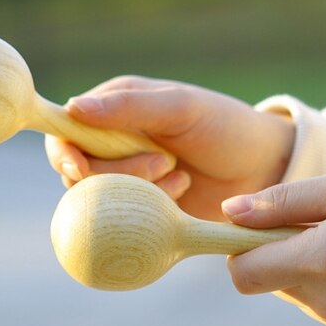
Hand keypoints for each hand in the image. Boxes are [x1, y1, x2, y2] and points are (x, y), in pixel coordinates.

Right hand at [45, 76, 294, 219]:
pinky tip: (180, 193)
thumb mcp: (180, 107)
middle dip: (118, 173)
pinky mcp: (140, 206)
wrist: (262, 168)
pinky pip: (123, 218)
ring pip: (98, 197)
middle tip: (165, 163)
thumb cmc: (223, 126)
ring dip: (137, 189)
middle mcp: (113, 142)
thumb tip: (72, 108)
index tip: (78, 169)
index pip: (66, 130)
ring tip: (178, 177)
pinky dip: (149, 208)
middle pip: (77, 170)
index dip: (64, 152)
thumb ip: (128, 107)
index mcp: (115, 107)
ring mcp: (125, 176)